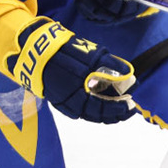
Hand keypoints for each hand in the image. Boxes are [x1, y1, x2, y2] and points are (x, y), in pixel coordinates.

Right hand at [12, 18, 135, 123]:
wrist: (37, 51)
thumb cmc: (66, 52)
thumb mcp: (91, 55)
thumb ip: (111, 65)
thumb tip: (129, 74)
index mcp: (78, 93)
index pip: (102, 107)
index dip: (118, 108)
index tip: (130, 103)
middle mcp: (70, 102)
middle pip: (96, 115)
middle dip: (115, 114)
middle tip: (129, 110)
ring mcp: (63, 103)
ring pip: (88, 115)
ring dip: (105, 115)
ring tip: (120, 111)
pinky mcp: (59, 101)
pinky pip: (79, 111)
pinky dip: (93, 111)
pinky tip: (103, 107)